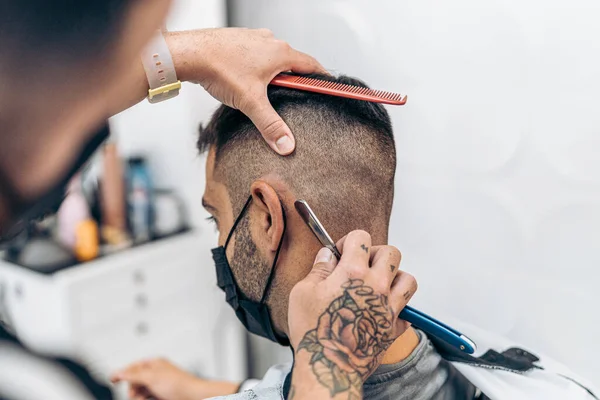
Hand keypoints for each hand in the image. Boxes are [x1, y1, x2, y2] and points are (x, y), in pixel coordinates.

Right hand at [111, 358, 238, 399]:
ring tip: (147, 398)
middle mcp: (156, 373)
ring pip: (140, 392)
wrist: (193, 396)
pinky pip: (147, 398)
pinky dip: (146, 399)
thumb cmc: (178, 383)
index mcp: (154, 363)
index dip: (123, 373)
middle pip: (134, 382)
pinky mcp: (161, 396)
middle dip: (134, 389)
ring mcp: (158, 386)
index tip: (112, 379)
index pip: (132, 367)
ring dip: (140, 396)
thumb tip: (118, 372)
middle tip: (138, 394)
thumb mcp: (151, 377)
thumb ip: (133, 374)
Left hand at [166, 28, 326, 154]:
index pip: (312, 65)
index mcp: (280, 52)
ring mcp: (254, 39)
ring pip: (272, 58)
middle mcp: (270, 41)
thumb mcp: (251, 102)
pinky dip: (256, 67)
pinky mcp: (239, 40)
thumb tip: (286, 143)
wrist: (190, 53)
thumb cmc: (219, 67)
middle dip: (294, 80)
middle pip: (292, 62)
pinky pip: (255, 55)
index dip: (321, 78)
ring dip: (273, 73)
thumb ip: (271, 125)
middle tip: (292, 98)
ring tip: (266, 92)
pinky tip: (246, 80)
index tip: (326, 87)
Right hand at [288, 230, 416, 399]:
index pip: (362, 238)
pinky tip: (383, 310)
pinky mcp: (395, 326)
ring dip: (394, 277)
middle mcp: (376, 286)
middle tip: (362, 266)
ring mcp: (389, 306)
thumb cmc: (314, 332)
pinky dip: (399, 306)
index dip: (350, 241)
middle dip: (376, 254)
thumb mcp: (303, 293)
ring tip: (378, 285)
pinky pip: (408, 310)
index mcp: (352, 273)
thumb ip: (319, 269)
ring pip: (407, 278)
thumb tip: (328, 255)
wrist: (331, 367)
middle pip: (391, 253)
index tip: (342, 252)